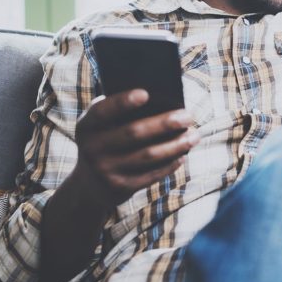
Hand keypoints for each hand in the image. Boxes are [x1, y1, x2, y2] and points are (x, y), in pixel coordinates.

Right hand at [71, 89, 199, 210]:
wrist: (89, 185)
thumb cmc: (105, 141)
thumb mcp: (101, 126)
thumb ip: (119, 112)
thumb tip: (162, 99)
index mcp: (86, 126)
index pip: (103, 111)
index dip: (122, 102)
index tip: (146, 93)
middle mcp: (92, 148)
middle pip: (133, 133)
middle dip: (165, 123)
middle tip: (188, 116)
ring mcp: (105, 170)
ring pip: (148, 155)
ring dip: (175, 145)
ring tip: (195, 136)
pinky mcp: (120, 187)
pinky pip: (151, 174)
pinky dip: (170, 163)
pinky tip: (184, 154)